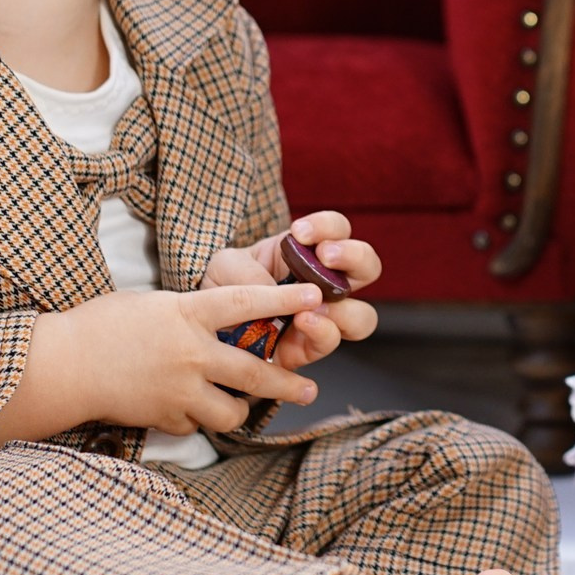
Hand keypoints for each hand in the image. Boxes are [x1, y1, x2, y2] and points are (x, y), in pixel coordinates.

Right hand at [57, 283, 326, 436]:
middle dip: (287, 383)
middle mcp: (190, 353)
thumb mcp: (153, 304)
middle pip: (254, 373)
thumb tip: (218, 323)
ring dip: (240, 409)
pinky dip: (195, 419)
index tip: (316, 296)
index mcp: (187, 313)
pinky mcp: (164, 418)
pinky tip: (185, 407)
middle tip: (309, 388)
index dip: (285, 300)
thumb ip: (189, 315)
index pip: (247, 303)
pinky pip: (195, 425)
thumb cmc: (102, 324)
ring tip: (240, 404)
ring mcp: (179, 391)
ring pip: (231, 412)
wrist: (63, 364)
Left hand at [203, 211, 381, 370]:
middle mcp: (324, 285)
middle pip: (368, 266)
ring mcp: (322, 319)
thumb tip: (273, 291)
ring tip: (313, 303)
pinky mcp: (308, 348)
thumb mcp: (225, 267)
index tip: (300, 232)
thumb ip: (246, 272)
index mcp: (308, 253)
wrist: (206, 330)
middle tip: (325, 256)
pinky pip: (331, 341)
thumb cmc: (221, 288)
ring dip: (344, 308)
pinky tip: (301, 322)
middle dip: (354, 256)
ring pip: (362, 316)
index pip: (337, 229)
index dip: (328, 227)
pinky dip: (321, 331)